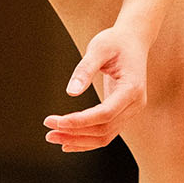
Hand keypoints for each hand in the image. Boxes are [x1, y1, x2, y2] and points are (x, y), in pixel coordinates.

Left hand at [43, 23, 150, 151]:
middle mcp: (135, 104)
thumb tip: (70, 92)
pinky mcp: (123, 112)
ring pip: (105, 135)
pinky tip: (68, 142)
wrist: (133, 40)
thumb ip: (85, 69)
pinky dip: (87, 140)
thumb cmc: (115, 41)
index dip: (81, 121)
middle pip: (104, 129)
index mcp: (132, 88)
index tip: (58, 121)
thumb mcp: (98, 48)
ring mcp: (131, 111)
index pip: (105, 114)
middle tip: (48, 132)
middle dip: (75, 133)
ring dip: (78, 140)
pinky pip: (106, 132)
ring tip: (53, 136)